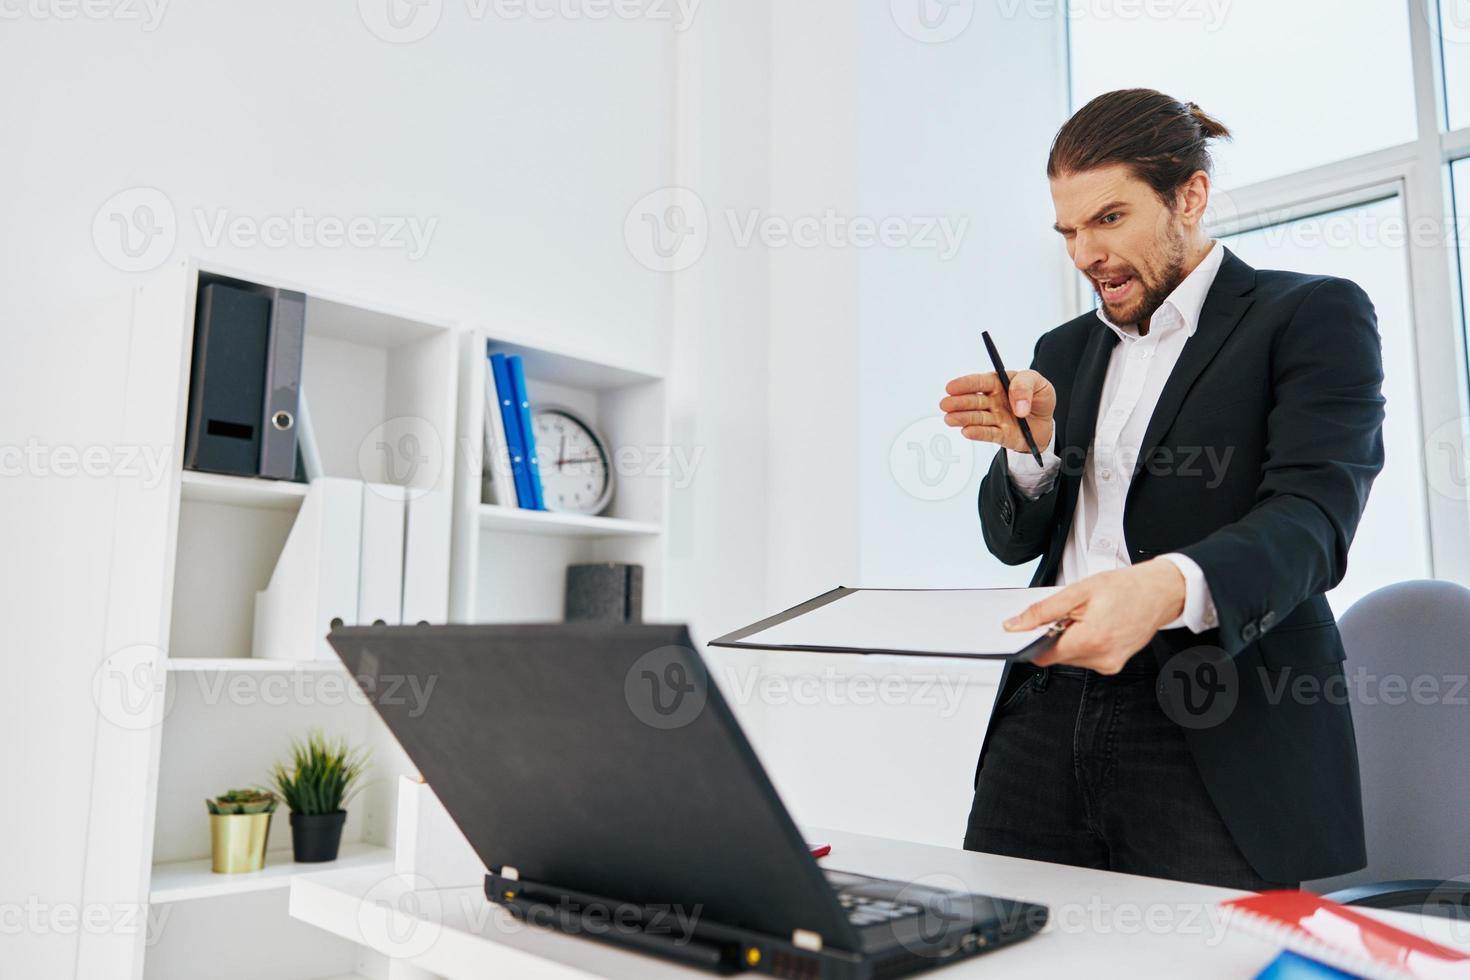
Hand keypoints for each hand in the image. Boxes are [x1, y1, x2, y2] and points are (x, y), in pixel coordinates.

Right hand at [940, 370, 1055, 452]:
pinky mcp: (1000, 435)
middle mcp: (993, 401)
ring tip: (950, 419)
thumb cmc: (1039, 399)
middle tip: (946, 404)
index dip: (965, 384)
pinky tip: (966, 431)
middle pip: (974, 401)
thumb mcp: (1040, 384)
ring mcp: (995, 418)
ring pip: (977, 418)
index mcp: (999, 384)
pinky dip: (977, 433)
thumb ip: (1026, 387)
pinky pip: (988, 434)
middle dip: (958, 402)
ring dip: (962, 418)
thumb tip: (1019, 407)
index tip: (951, 387)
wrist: (1046, 423)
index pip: (980, 382)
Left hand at [1003, 560, 1186, 673]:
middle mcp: (1101, 659)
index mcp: (1091, 640)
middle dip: (1054, 635)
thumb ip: (1043, 611)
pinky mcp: (1113, 665)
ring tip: (1086, 617)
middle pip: (1056, 656)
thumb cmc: (1125, 588)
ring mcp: (1109, 664)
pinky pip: (1085, 657)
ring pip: (1070, 657)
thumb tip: (1016, 625)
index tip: (1028, 629)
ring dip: (1069, 639)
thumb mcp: (1078, 592)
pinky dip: (1082, 642)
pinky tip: (1094, 625)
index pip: (1042, 655)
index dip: (1031, 641)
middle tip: (1067, 613)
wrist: (1160, 592)